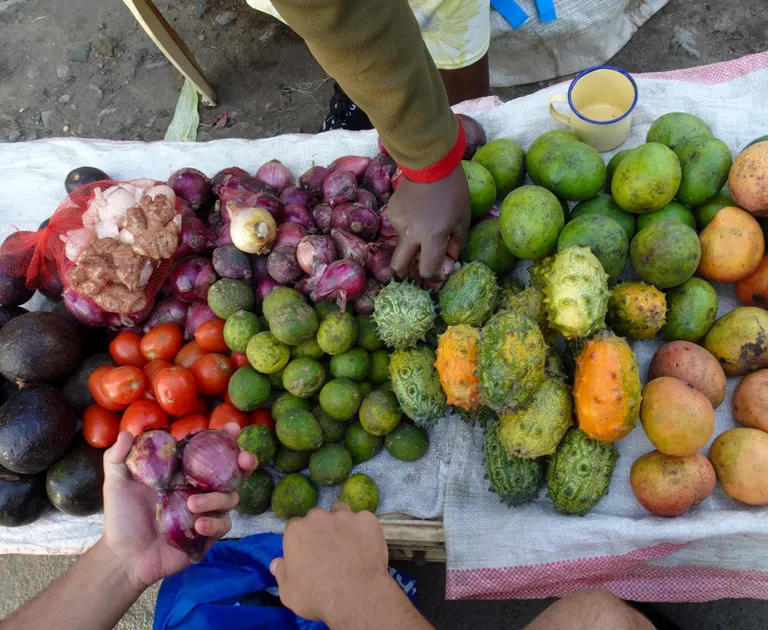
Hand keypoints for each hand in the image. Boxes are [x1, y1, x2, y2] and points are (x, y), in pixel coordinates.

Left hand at [102, 424, 256, 590]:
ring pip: (231, 497)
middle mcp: (199, 488)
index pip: (208, 450)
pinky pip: (224, 524)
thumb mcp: (116, 485)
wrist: (124, 557)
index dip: (224, 438)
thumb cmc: (122, 519)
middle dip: (244, 462)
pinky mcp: (208, 534)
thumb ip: (118, 458)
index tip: (233, 429)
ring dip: (216, 498)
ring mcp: (206, 511)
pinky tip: (198, 525)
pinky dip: (214, 523)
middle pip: (232, 471)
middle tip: (243, 459)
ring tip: (192, 505)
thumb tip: (127, 433)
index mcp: (183, 472)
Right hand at [270, 502, 389, 622]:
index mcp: (296, 531)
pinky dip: (364, 530)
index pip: (295, 526)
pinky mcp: (367, 520)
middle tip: (328, 550)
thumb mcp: (288, 592)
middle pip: (316, 517)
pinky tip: (366, 545)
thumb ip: (281, 572)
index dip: (301, 539)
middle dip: (320, 529)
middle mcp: (318, 517)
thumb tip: (276, 562)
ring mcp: (344, 516)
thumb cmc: (317, 596)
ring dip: (341, 523)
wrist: (356, 595)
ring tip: (348, 543)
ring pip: (340, 512)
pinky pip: (364, 520)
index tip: (307, 552)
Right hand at [387, 165, 470, 279]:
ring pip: (402, 244)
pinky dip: (408, 226)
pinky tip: (417, 212)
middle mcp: (411, 234)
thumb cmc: (453, 192)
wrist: (431, 163)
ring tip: (425, 225)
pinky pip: (399, 227)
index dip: (432, 277)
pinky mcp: (391, 212)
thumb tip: (448, 262)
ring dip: (412, 244)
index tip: (436, 274)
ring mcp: (398, 223)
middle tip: (415, 269)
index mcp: (432, 237)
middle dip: (406, 273)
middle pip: (399, 266)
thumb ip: (456, 245)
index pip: (427, 270)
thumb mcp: (462, 220)